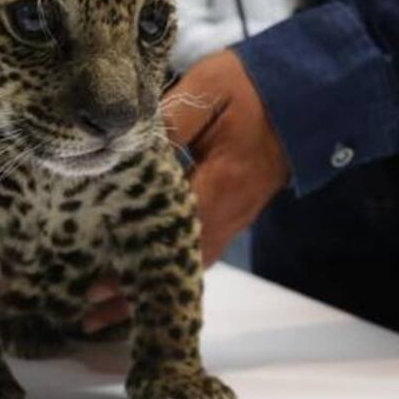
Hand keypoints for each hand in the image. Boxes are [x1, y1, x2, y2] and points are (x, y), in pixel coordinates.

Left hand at [83, 50, 289, 332]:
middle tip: (90, 312)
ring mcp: (237, 214)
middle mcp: (232, 209)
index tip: (96, 283)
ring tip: (108, 309)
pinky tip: (143, 276)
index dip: (133, 261)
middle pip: (179, 262)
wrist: (309, 91)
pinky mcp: (236, 210)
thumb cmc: (253, 85)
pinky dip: (170, 268)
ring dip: (151, 285)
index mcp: (223, 181)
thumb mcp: (209, 88)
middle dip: (134, 290)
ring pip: (191, 262)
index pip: (171, 232)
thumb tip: (125, 145)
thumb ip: (168, 119)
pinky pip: (201, 249)